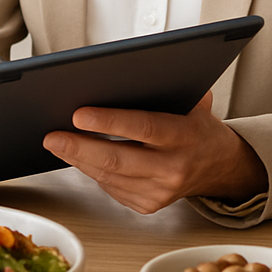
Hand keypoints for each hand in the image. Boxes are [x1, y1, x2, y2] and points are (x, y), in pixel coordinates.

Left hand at [41, 92, 267, 213]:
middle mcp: (173, 168)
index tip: (78, 115)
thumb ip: (169, 86)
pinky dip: (91, 171)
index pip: (143, 127)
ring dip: (78, 159)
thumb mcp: (193, 102)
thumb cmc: (197, 127)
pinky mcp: (148, 205)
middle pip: (117, 159)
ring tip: (56, 143)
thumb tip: (133, 67)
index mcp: (184, 136)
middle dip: (79, 147)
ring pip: (109, 176)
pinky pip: (111, 188)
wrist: (220, 167)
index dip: (109, 123)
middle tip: (51, 136)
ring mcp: (161, 192)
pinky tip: (76, 157)